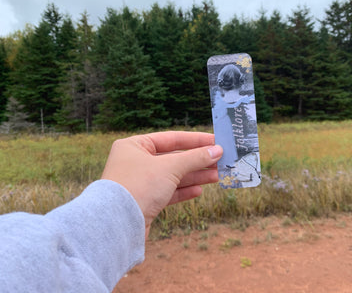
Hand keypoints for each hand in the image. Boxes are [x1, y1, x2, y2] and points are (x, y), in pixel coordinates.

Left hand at [101, 131, 222, 236]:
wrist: (118, 224)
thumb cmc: (140, 185)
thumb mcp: (170, 167)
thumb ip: (195, 158)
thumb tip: (217, 150)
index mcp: (135, 145)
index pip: (171, 138)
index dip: (196, 140)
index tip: (216, 141)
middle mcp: (135, 162)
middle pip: (173, 158)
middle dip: (197, 161)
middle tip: (221, 161)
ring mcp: (140, 182)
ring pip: (173, 176)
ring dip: (195, 176)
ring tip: (217, 175)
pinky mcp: (144, 201)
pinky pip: (168, 192)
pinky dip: (183, 191)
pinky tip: (199, 190)